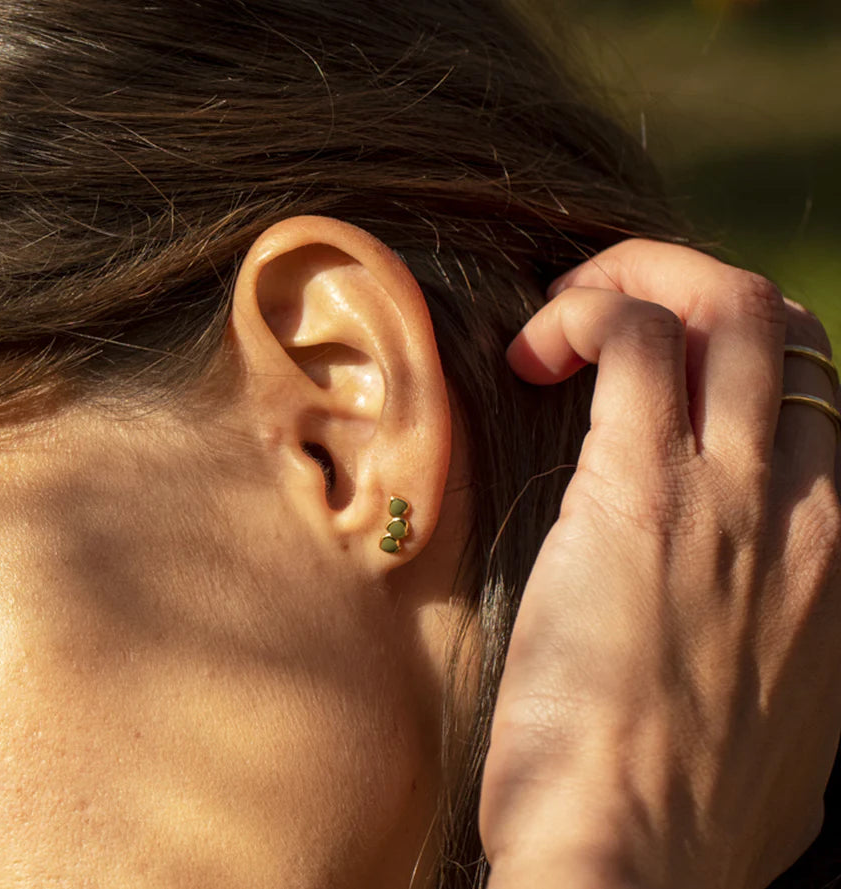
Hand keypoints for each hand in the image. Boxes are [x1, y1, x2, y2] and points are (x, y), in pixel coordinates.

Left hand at [479, 240, 840, 888]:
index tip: (658, 379)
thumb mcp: (778, 728)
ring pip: (730, 308)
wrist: (634, 868)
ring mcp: (731, 494)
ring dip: (643, 282)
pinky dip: (589, 314)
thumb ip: (775, 652)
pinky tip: (535, 353)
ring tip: (566, 325)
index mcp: (834, 559)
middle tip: (607, 327)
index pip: (818, 401)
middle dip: (696, 292)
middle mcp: (802, 508)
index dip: (736, 365)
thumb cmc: (677, 815)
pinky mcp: (637, 491)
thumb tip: (747, 631)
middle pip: (784, 330)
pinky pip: (636, 340)